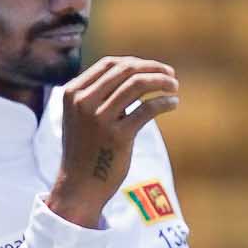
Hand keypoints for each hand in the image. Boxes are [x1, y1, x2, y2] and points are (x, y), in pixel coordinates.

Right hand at [46, 56, 178, 227]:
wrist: (80, 185)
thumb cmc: (87, 148)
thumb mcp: (83, 115)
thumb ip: (101, 94)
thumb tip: (137, 72)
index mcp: (73, 92)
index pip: (109, 64)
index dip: (136, 62)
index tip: (154, 68)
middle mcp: (83, 102)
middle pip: (126, 70)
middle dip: (153, 68)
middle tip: (171, 75)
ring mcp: (99, 119)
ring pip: (138, 84)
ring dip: (162, 82)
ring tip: (174, 87)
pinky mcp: (118, 136)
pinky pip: (148, 109)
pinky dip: (164, 102)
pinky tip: (173, 103)